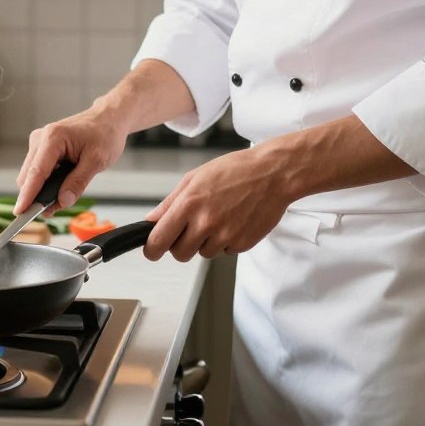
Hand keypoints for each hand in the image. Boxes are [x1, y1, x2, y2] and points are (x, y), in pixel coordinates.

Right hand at [14, 107, 129, 214]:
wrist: (108, 119)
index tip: (20, 212)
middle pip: (29, 176)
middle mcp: (41, 138)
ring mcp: (40, 142)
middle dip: (37, 196)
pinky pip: (38, 171)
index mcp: (53, 138)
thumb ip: (78, 182)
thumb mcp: (97, 160)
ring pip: (31, 175)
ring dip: (42, 190)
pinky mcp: (42, 148)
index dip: (27, 195)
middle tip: (55, 210)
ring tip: (64, 196)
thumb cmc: (104, 133)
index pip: (36, 172)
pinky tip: (61, 186)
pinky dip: (46, 183)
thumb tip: (63, 201)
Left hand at [143, 145, 293, 261]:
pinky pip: (225, 251)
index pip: (159, 240)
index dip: (152, 249)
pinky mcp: (243, 243)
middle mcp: (206, 223)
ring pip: (203, 253)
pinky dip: (225, 241)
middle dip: (180, 245)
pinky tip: (233, 220)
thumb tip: (152, 220)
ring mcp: (226, 235)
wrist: (273, 174)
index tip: (152, 250)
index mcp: (189, 205)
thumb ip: (170, 203)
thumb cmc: (235, 171)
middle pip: (180, 254)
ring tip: (218, 217)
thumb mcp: (194, 178)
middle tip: (189, 229)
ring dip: (205, 241)